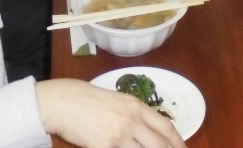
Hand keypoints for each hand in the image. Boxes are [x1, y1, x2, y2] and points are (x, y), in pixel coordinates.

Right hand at [36, 79, 186, 147]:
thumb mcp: (119, 100)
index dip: (178, 142)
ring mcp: (119, 136)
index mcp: (137, 106)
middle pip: (160, 144)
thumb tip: (151, 130)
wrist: (64, 102)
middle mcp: (132, 120)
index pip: (166, 127)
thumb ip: (136, 114)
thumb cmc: (89, 99)